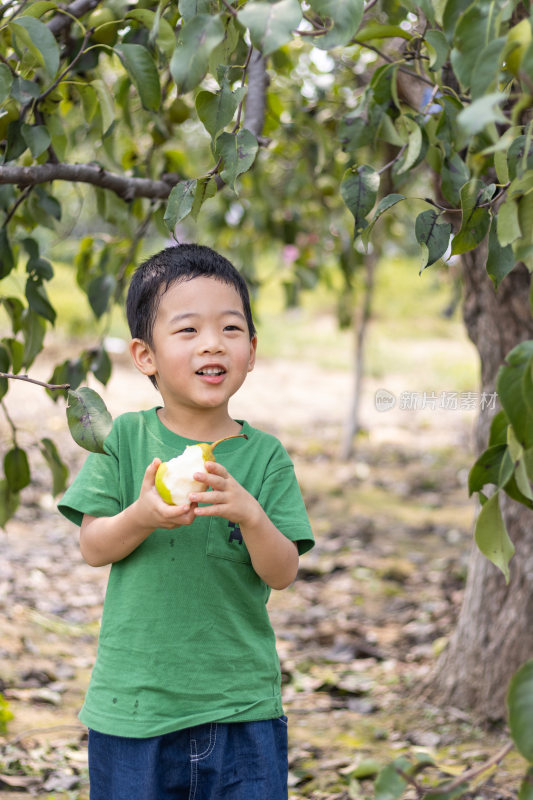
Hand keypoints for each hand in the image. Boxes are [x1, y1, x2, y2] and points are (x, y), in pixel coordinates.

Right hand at [135, 458, 197, 529]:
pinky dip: (191, 513)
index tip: (188, 504)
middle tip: (196, 496)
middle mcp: (167, 519)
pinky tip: (194, 502)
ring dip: (194, 511)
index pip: (170, 514)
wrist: (142, 517)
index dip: (180, 510)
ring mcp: (172, 524)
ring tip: (195, 498)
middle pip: (184, 520)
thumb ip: (151, 473)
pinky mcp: (176, 525)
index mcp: (159, 510)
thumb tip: (157, 460)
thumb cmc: (146, 498)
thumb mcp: (146, 485)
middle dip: (193, 510)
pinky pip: (186, 520)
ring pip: (188, 520)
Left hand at [190, 461, 298, 589]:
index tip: (206, 463)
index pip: (222, 471)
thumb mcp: (229, 484)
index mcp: (229, 480)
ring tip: (191, 496)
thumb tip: (200, 469)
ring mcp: (230, 499)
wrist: (250, 510)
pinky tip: (197, 511)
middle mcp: (230, 488)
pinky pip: (216, 510)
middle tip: (194, 475)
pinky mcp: (229, 510)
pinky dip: (206, 511)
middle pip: (218, 482)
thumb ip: (217, 478)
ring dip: (203, 496)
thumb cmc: (234, 495)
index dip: (215, 467)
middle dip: (206, 478)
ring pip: (215, 497)